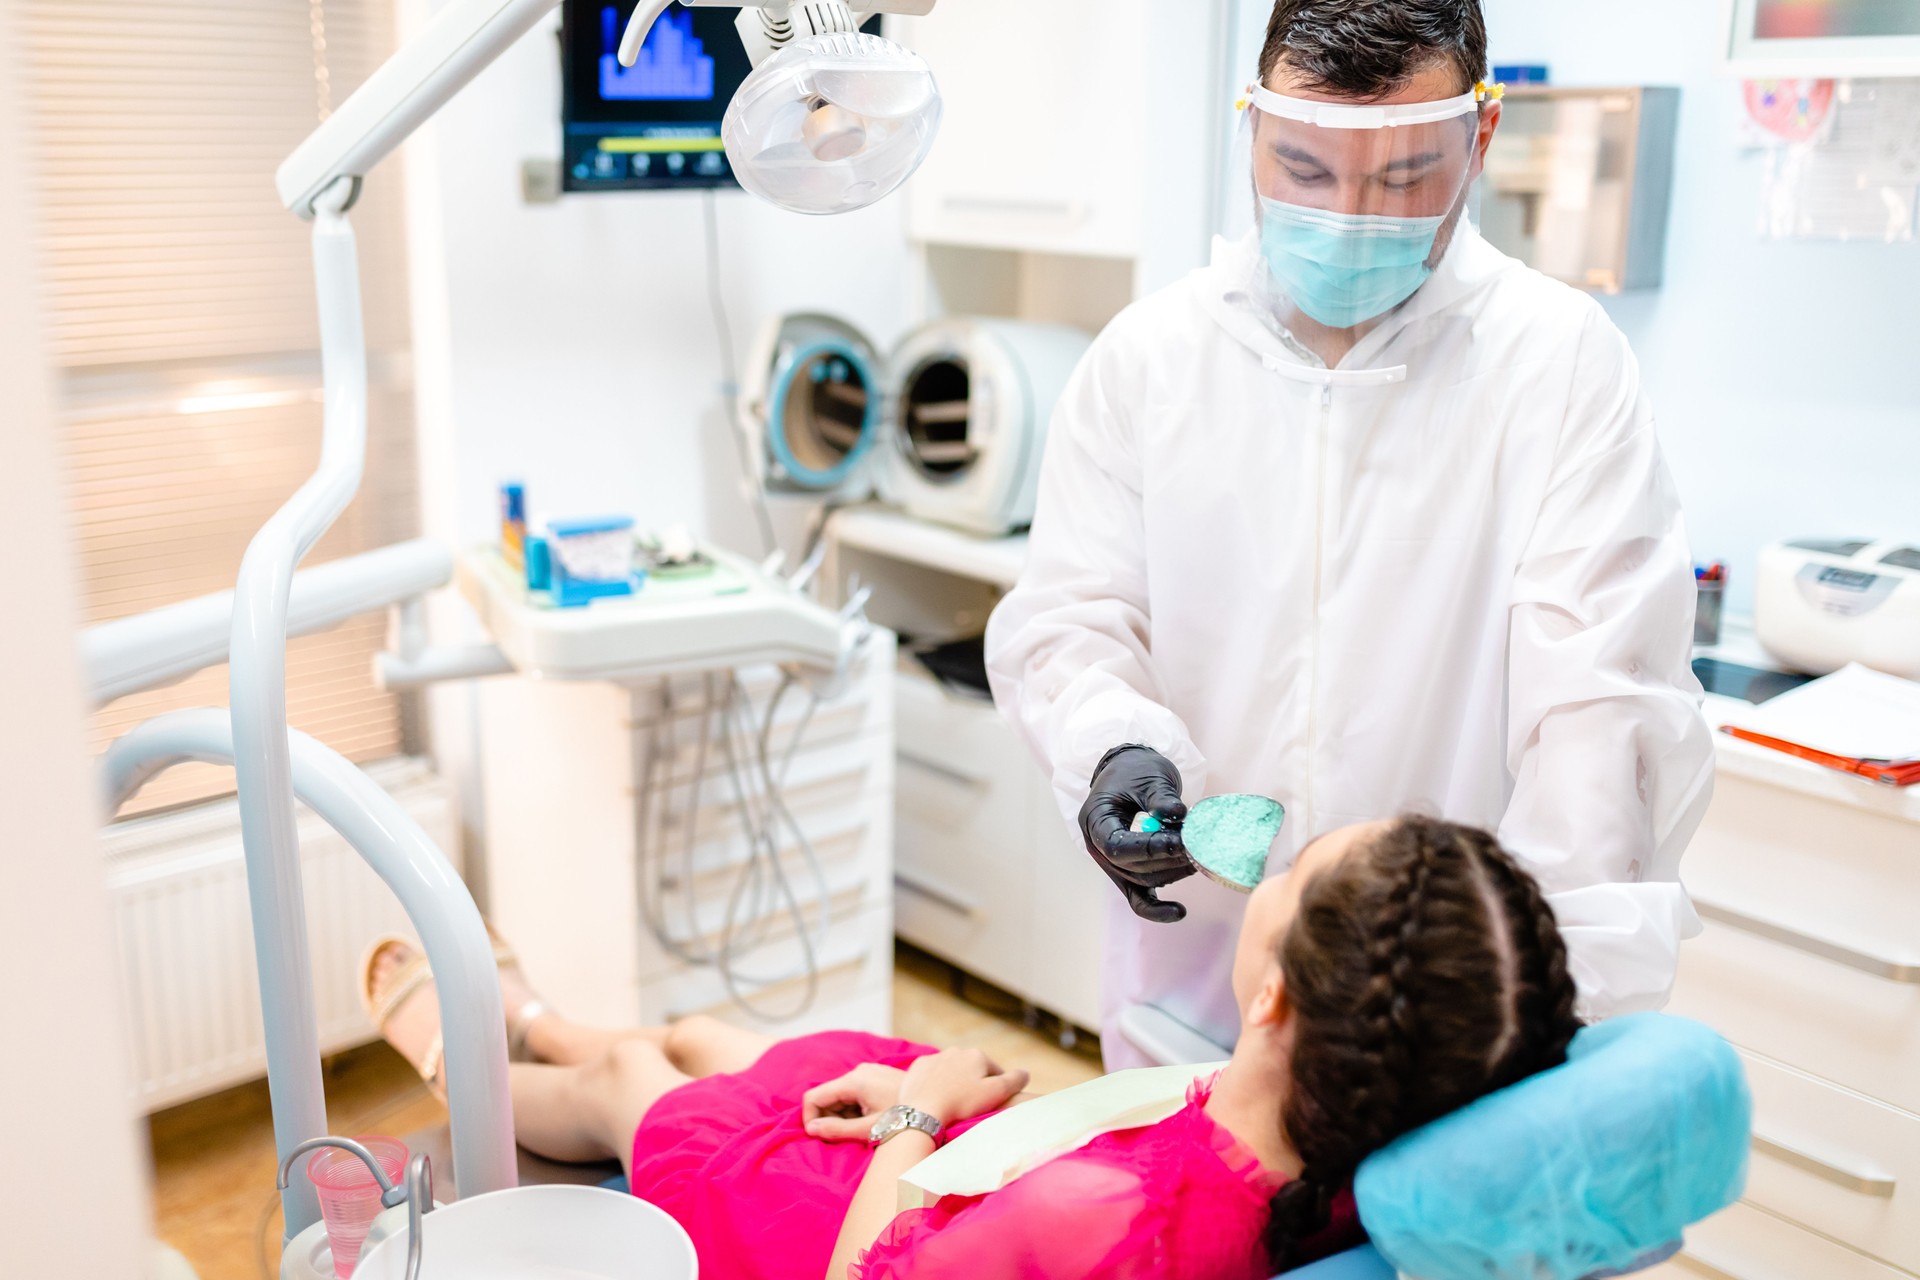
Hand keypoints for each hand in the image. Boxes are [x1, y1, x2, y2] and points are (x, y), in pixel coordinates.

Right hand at [802, 1063, 905, 1140]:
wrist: (934, 1107)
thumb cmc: (904, 1120)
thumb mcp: (869, 1129)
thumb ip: (837, 1129)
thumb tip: (810, 1129)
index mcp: (854, 1081)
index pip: (814, 1097)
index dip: (809, 1117)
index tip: (818, 1135)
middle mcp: (858, 1071)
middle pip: (827, 1095)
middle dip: (828, 1117)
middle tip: (845, 1135)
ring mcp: (868, 1072)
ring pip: (840, 1095)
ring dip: (842, 1114)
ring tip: (863, 1128)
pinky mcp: (875, 1076)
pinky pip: (853, 1092)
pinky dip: (853, 1108)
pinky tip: (870, 1119)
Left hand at [898, 1048, 1028, 1127]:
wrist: (922, 1112)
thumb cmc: (962, 1104)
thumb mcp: (996, 1093)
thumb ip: (1015, 1080)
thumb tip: (1025, 1073)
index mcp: (977, 1055)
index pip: (994, 1071)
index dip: (996, 1089)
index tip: (991, 1104)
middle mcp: (955, 1050)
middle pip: (971, 1070)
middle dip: (973, 1084)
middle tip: (971, 1106)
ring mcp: (934, 1058)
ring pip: (950, 1071)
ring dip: (954, 1083)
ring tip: (952, 1104)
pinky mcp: (916, 1068)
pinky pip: (930, 1075)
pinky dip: (934, 1084)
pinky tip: (934, 1098)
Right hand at [1079, 744, 1193, 922]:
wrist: (1130, 772)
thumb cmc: (1135, 771)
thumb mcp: (1150, 776)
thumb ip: (1162, 798)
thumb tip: (1178, 814)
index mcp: (1094, 820)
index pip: (1116, 846)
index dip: (1148, 848)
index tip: (1179, 842)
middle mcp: (1097, 847)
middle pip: (1131, 867)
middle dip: (1167, 860)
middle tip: (1197, 848)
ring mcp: (1112, 863)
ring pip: (1141, 880)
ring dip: (1172, 872)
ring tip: (1198, 856)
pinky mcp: (1128, 872)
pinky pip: (1139, 898)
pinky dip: (1157, 909)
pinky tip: (1179, 912)